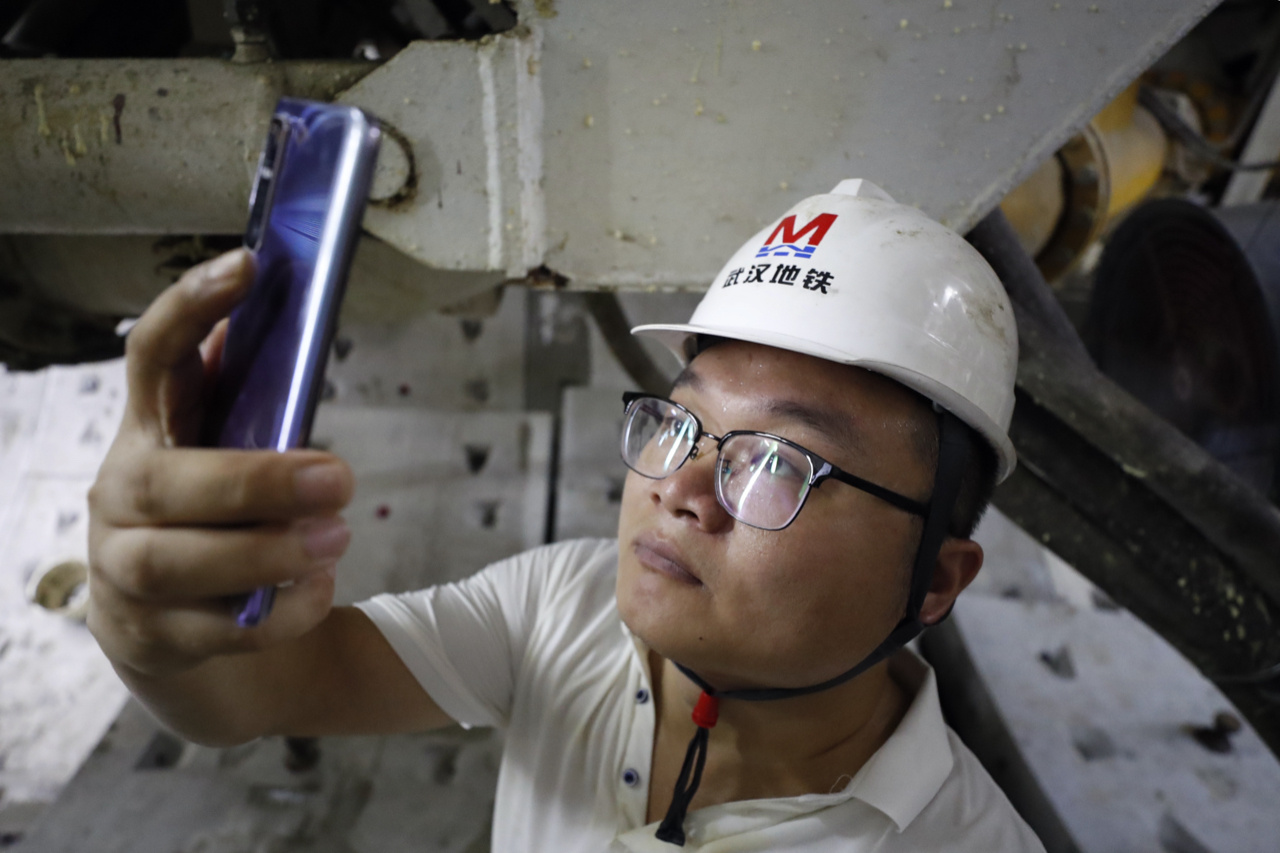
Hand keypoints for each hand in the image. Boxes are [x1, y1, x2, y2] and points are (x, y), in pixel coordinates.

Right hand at [87, 249, 354, 677]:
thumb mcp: (221, 451)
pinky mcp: (152, 635)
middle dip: (256, 482)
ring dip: (266, 553)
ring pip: (178, 563)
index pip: (152, 356)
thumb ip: (247, 399)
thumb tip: (290, 317)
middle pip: (166, 483)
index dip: (191, 307)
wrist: (169, 626)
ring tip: (338, 538)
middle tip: (340, 479)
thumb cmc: (211, 514)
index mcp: (147, 430)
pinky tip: (319, 589)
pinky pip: (217, 629)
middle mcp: (121, 495)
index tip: (251, 264)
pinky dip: (279, 613)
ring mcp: (124, 571)